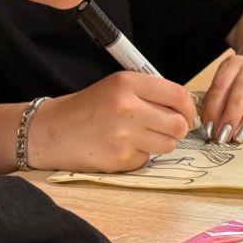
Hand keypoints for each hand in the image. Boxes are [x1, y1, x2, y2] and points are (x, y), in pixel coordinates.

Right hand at [26, 72, 195, 171]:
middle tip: (167, 128)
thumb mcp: (117, 86)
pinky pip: (148, 158)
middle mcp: (127, 107)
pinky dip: (140, 155)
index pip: (177, 94)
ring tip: (141, 136)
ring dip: (161, 142)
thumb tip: (187, 108)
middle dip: (178, 128)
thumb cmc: (89, 108)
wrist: (53, 132)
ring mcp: (124, 135)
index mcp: (127, 83)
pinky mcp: (120, 159)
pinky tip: (122, 147)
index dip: (189, 107)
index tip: (187, 113)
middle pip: (178, 123)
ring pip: (168, 144)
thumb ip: (150, 92)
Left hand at [200, 53, 242, 144]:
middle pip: (242, 92)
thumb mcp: (227, 84)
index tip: (209, 129)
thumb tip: (209, 127)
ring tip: (239, 138)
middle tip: (222, 136)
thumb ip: (217, 101)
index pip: (221, 86)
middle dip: (230, 116)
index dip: (213, 109)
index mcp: (235, 64)